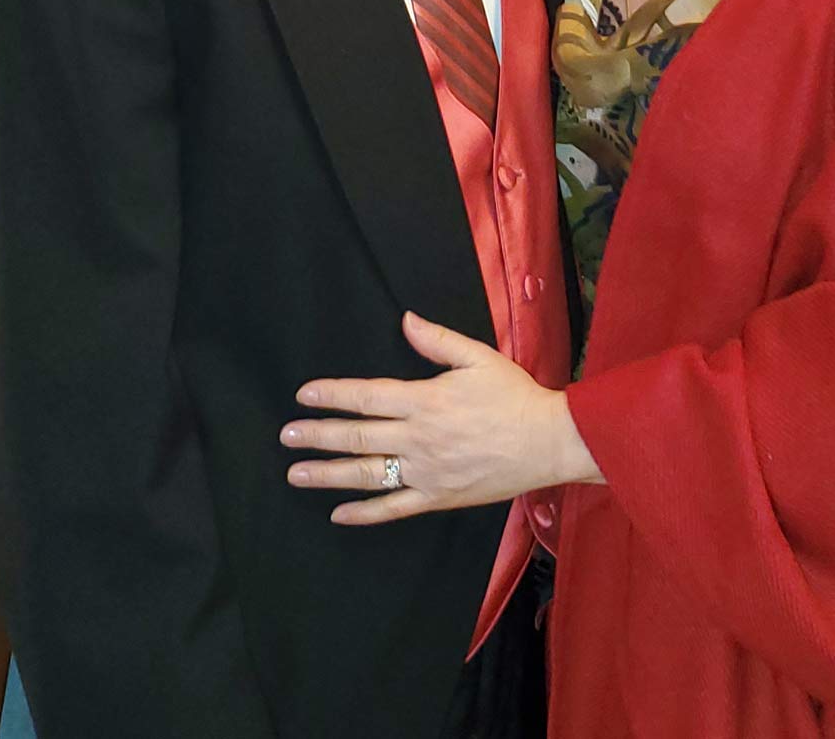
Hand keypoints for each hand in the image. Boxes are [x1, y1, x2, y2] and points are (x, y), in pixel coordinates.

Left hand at [281, 310, 600, 523]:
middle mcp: (418, 438)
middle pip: (358, 436)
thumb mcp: (478, 357)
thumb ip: (437, 341)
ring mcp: (425, 472)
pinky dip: (364, 513)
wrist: (548, 441)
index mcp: (425, 400)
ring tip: (296, 473)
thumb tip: (405, 320)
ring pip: (367, 474)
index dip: (333, 394)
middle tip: (286, 435)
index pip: (367, 396)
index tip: (305, 395)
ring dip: (328, 474)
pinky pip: (393, 508)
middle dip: (318, 435)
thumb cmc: (514, 396)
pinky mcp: (438, 497)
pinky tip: (339, 514)